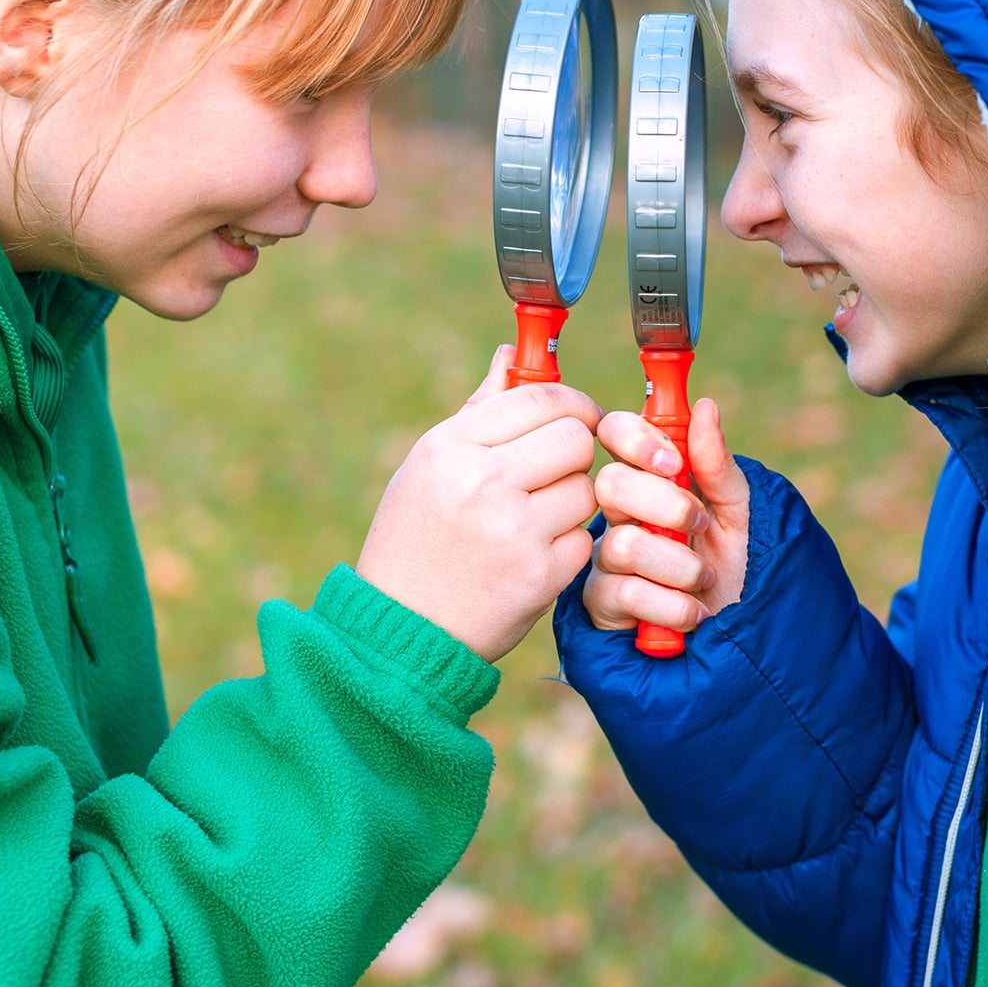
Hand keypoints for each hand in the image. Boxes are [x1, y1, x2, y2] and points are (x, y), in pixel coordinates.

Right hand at [358, 346, 602, 661]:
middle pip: (576, 437)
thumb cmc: (413, 539)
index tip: (579, 417)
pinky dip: (569, 546)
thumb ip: (478, 411)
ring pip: (587, 489)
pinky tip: (535, 555)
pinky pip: (585, 539)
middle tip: (559, 471)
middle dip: (577, 451)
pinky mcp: (540, 576)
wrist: (400, 631)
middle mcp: (482, 483)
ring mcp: (514, 531)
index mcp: (450, 447)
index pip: (541, 397)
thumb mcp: (427, 467)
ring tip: (536, 518)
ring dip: (573, 501)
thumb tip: (511, 354)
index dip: (573, 403)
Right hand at [580, 397, 748, 637]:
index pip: (614, 434)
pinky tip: (692, 615)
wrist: (741, 637)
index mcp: (650, 480)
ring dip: (679, 566)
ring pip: (623, 544)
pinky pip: (625, 592)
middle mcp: (621, 514)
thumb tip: (705, 407)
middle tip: (700, 526)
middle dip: (665, 507)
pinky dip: (672, 606)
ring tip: (704, 581)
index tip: (671, 461)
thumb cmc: (739, 570)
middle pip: (610, 485)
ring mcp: (607, 559)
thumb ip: (718, 466)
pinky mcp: (602, 603)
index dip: (634, 438)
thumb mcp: (740, 514)